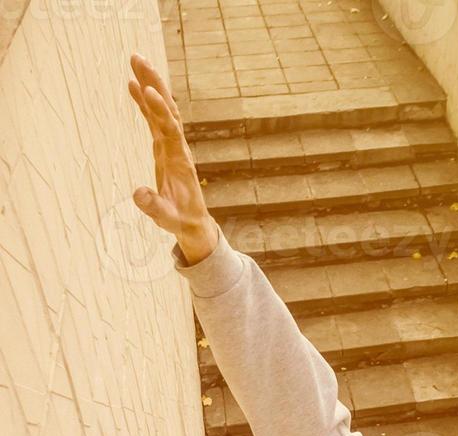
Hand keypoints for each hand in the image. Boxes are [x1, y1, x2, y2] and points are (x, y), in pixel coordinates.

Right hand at [128, 52, 218, 262]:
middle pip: (166, 109)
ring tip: (135, 60)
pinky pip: (154, 119)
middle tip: (137, 58)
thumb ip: (153, 207)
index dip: (159, 110)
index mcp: (179, 161)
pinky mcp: (164, 147)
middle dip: (153, 83)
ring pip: (161, 109)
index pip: (170, 129)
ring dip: (149, 84)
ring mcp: (171, 146)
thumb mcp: (166, 219)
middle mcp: (177, 148)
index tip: (148, 90)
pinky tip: (132, 84)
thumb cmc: (180, 220)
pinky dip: (144, 101)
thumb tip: (137, 194)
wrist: (193, 222)